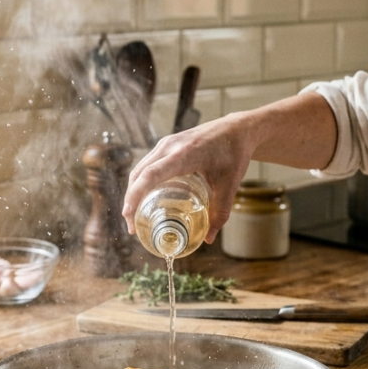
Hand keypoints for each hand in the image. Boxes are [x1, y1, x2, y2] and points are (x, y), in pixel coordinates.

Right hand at [122, 115, 255, 242]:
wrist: (238, 129)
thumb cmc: (234, 154)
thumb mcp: (229, 185)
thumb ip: (220, 212)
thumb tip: (208, 238)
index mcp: (184, 154)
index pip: (150, 174)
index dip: (135, 195)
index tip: (129, 216)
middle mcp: (170, 146)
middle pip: (139, 174)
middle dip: (130, 199)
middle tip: (132, 226)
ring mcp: (166, 143)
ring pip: (140, 168)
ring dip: (133, 191)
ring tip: (135, 216)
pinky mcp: (167, 144)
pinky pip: (147, 164)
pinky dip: (141, 182)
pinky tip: (145, 198)